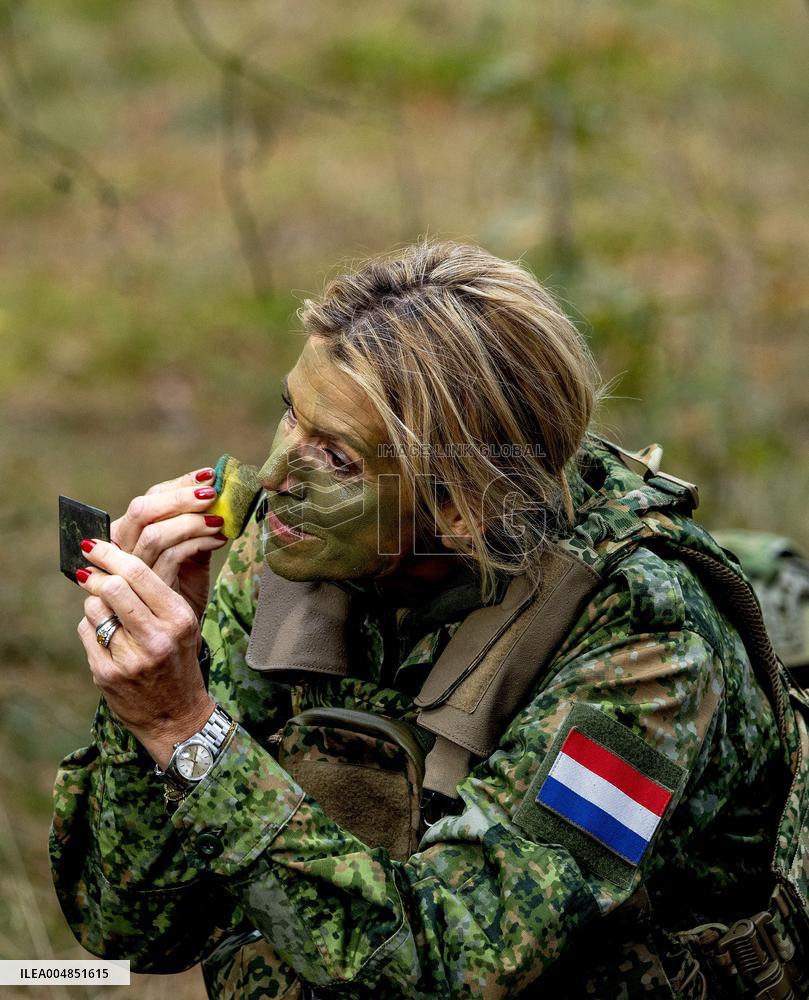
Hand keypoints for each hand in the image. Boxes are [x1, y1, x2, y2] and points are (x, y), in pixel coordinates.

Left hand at [76, 540, 214, 766]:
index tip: (94, 545)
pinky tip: (106, 637)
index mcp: (179, 619)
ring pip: (94, 609)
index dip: (111, 555)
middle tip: (89, 569)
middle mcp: (156, 638)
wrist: (176, 715)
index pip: (140, 574)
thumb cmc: (178, 660)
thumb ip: (154, 593)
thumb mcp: (182, 624)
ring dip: (94, 604)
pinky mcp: (107, 674)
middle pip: (113, 588)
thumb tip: (113, 559)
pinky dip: (90, 628)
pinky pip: (86, 633)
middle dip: (96, 575)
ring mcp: (130, 658)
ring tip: (108, 614)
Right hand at [110, 467, 227, 621]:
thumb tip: (219, 493)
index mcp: (130, 533)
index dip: (180, 484)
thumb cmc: (183, 588)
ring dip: (191, 521)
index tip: (210, 475)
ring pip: (155, 533)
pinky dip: (198, 542)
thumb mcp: (192, 552)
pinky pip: (171, 556)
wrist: (178, 629)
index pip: (149, 498)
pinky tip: (218, 540)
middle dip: (179, 497)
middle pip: (142, 510)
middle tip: (211, 493)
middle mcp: (123, 548)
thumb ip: (197, 526)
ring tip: (218, 520)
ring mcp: (133, 568)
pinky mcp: (149, 586)